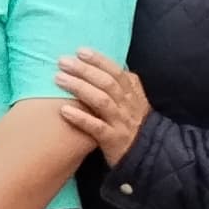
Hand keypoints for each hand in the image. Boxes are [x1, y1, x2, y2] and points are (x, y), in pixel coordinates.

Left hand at [55, 49, 149, 167]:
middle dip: (84, 70)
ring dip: (79, 88)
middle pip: (107, 83)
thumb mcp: (136, 103)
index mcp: (133, 95)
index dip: (99, 60)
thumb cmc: (135, 126)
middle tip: (62, 61)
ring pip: (101, 101)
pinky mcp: (113, 141)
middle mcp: (128, 106)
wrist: (150, 157)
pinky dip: (80, 118)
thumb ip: (126, 84)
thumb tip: (112, 63)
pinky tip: (64, 110)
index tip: (80, 51)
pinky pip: (96, 128)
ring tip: (59, 79)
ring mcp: (121, 123)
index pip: (117, 72)